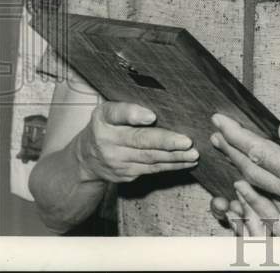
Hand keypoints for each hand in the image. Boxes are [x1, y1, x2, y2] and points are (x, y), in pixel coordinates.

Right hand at [74, 101, 197, 183]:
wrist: (86, 159)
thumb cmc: (107, 126)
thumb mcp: (109, 111)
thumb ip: (130, 107)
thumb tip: (163, 104)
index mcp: (104, 118)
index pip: (117, 114)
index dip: (134, 114)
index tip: (151, 116)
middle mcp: (108, 140)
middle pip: (140, 140)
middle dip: (166, 141)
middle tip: (187, 141)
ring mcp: (117, 160)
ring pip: (150, 158)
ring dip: (174, 157)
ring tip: (193, 153)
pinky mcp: (126, 174)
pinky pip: (152, 169)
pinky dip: (171, 165)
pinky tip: (187, 161)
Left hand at [210, 115, 279, 228]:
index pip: (261, 152)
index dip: (237, 135)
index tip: (220, 121)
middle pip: (254, 172)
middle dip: (232, 151)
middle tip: (216, 134)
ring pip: (263, 187)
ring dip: (242, 167)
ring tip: (229, 151)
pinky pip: (276, 197)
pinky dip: (259, 183)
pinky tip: (257, 177)